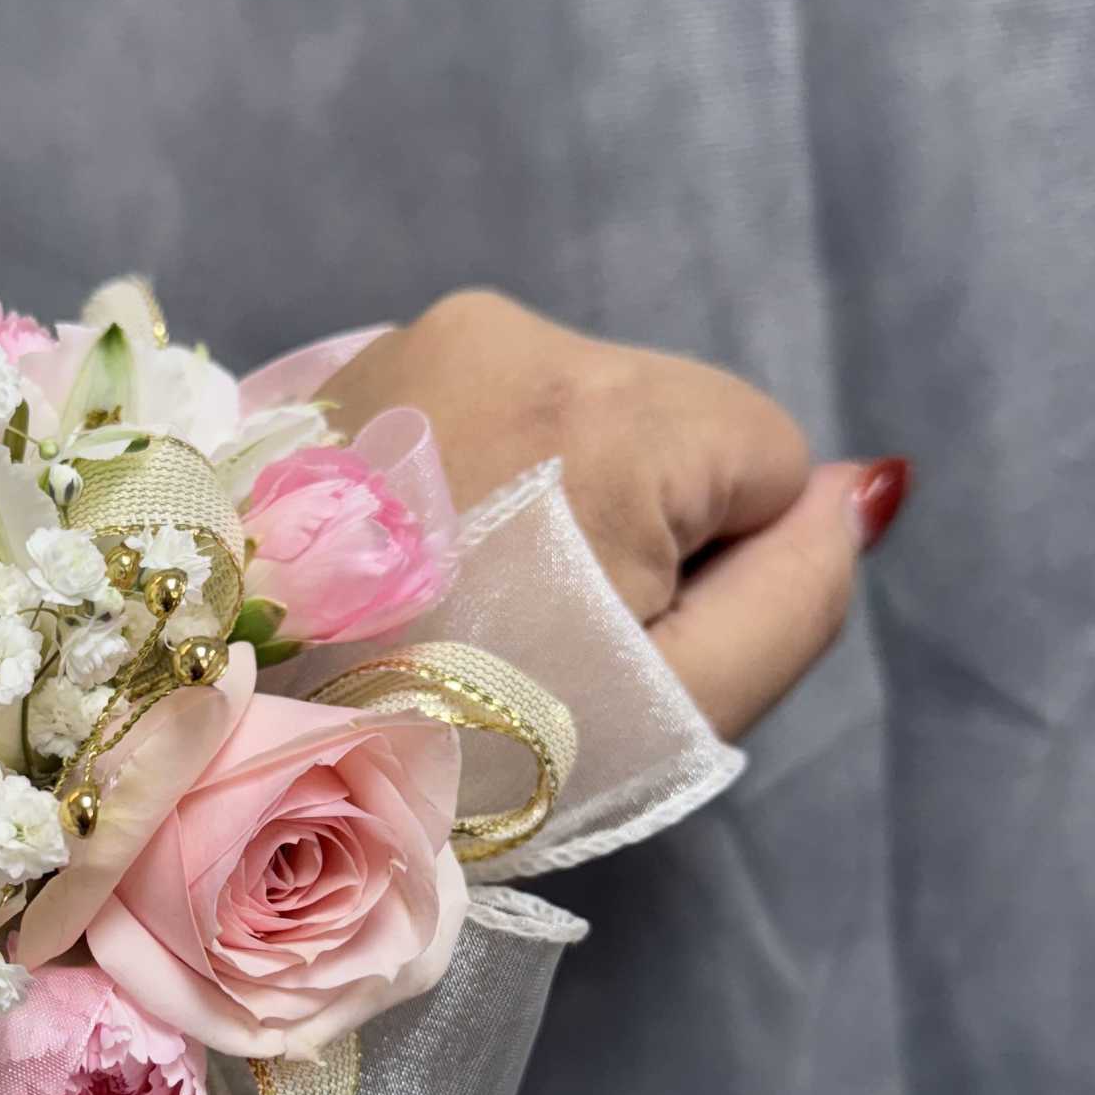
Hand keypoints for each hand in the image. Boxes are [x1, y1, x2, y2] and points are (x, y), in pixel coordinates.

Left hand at [321, 290, 909, 737]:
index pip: (764, 459)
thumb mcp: (669, 711)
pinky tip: (401, 567)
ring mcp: (410, 339)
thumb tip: (862, 487)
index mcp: (603, 412)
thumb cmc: (462, 758)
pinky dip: (465, 483)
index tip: (606, 637)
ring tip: (449, 608)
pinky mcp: (345, 365)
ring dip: (542, 504)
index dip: (709, 569)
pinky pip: (475, 413)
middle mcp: (506, 336)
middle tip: (521, 636)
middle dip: (626, 529)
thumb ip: (795, 595)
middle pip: (664, 429)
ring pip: (569, 419)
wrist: (232, 758)